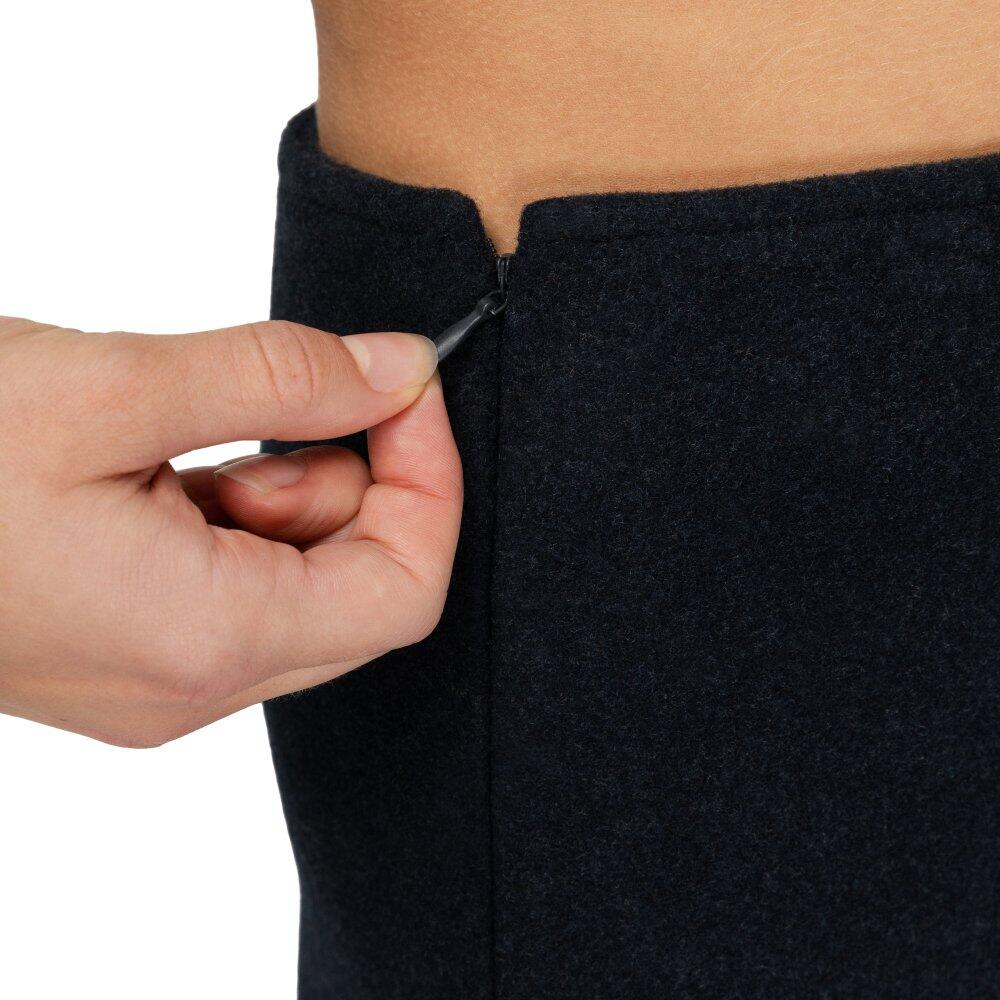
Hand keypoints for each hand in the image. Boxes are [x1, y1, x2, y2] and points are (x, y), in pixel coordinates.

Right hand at [0, 316, 460, 746]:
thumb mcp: (106, 387)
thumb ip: (279, 376)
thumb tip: (398, 368)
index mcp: (204, 639)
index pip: (404, 592)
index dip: (432, 486)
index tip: (409, 391)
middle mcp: (195, 684)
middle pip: (363, 590)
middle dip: (354, 479)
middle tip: (281, 401)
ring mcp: (163, 675)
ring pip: (304, 581)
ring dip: (284, 490)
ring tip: (180, 435)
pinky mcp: (136, 646)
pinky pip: (242, 581)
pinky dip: (237, 510)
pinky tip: (161, 464)